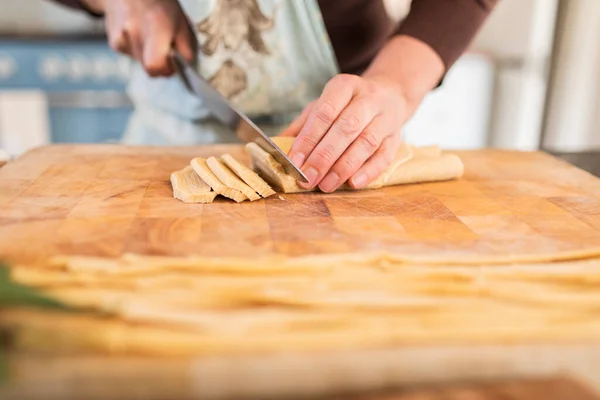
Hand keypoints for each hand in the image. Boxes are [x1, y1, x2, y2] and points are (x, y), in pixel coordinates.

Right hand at [84, 0, 196, 76]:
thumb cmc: (160, 2)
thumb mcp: (180, 20)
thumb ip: (185, 45)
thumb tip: (187, 65)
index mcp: (156, 27)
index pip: (155, 66)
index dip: (166, 70)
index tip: (174, 64)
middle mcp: (135, 33)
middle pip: (148, 68)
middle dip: (160, 64)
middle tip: (166, 50)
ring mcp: (120, 37)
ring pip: (140, 62)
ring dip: (148, 56)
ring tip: (150, 35)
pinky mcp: (113, 41)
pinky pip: (131, 54)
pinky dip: (137, 49)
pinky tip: (139, 32)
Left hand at [280, 74, 409, 191]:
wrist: (391, 95)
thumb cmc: (348, 104)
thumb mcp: (323, 105)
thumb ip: (301, 126)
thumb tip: (275, 148)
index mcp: (344, 87)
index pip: (324, 113)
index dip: (308, 139)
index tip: (294, 161)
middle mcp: (367, 99)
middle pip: (346, 128)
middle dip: (324, 156)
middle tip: (308, 178)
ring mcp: (385, 117)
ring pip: (366, 143)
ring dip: (344, 167)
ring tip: (326, 185)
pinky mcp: (396, 137)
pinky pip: (385, 156)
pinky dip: (369, 171)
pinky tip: (354, 183)